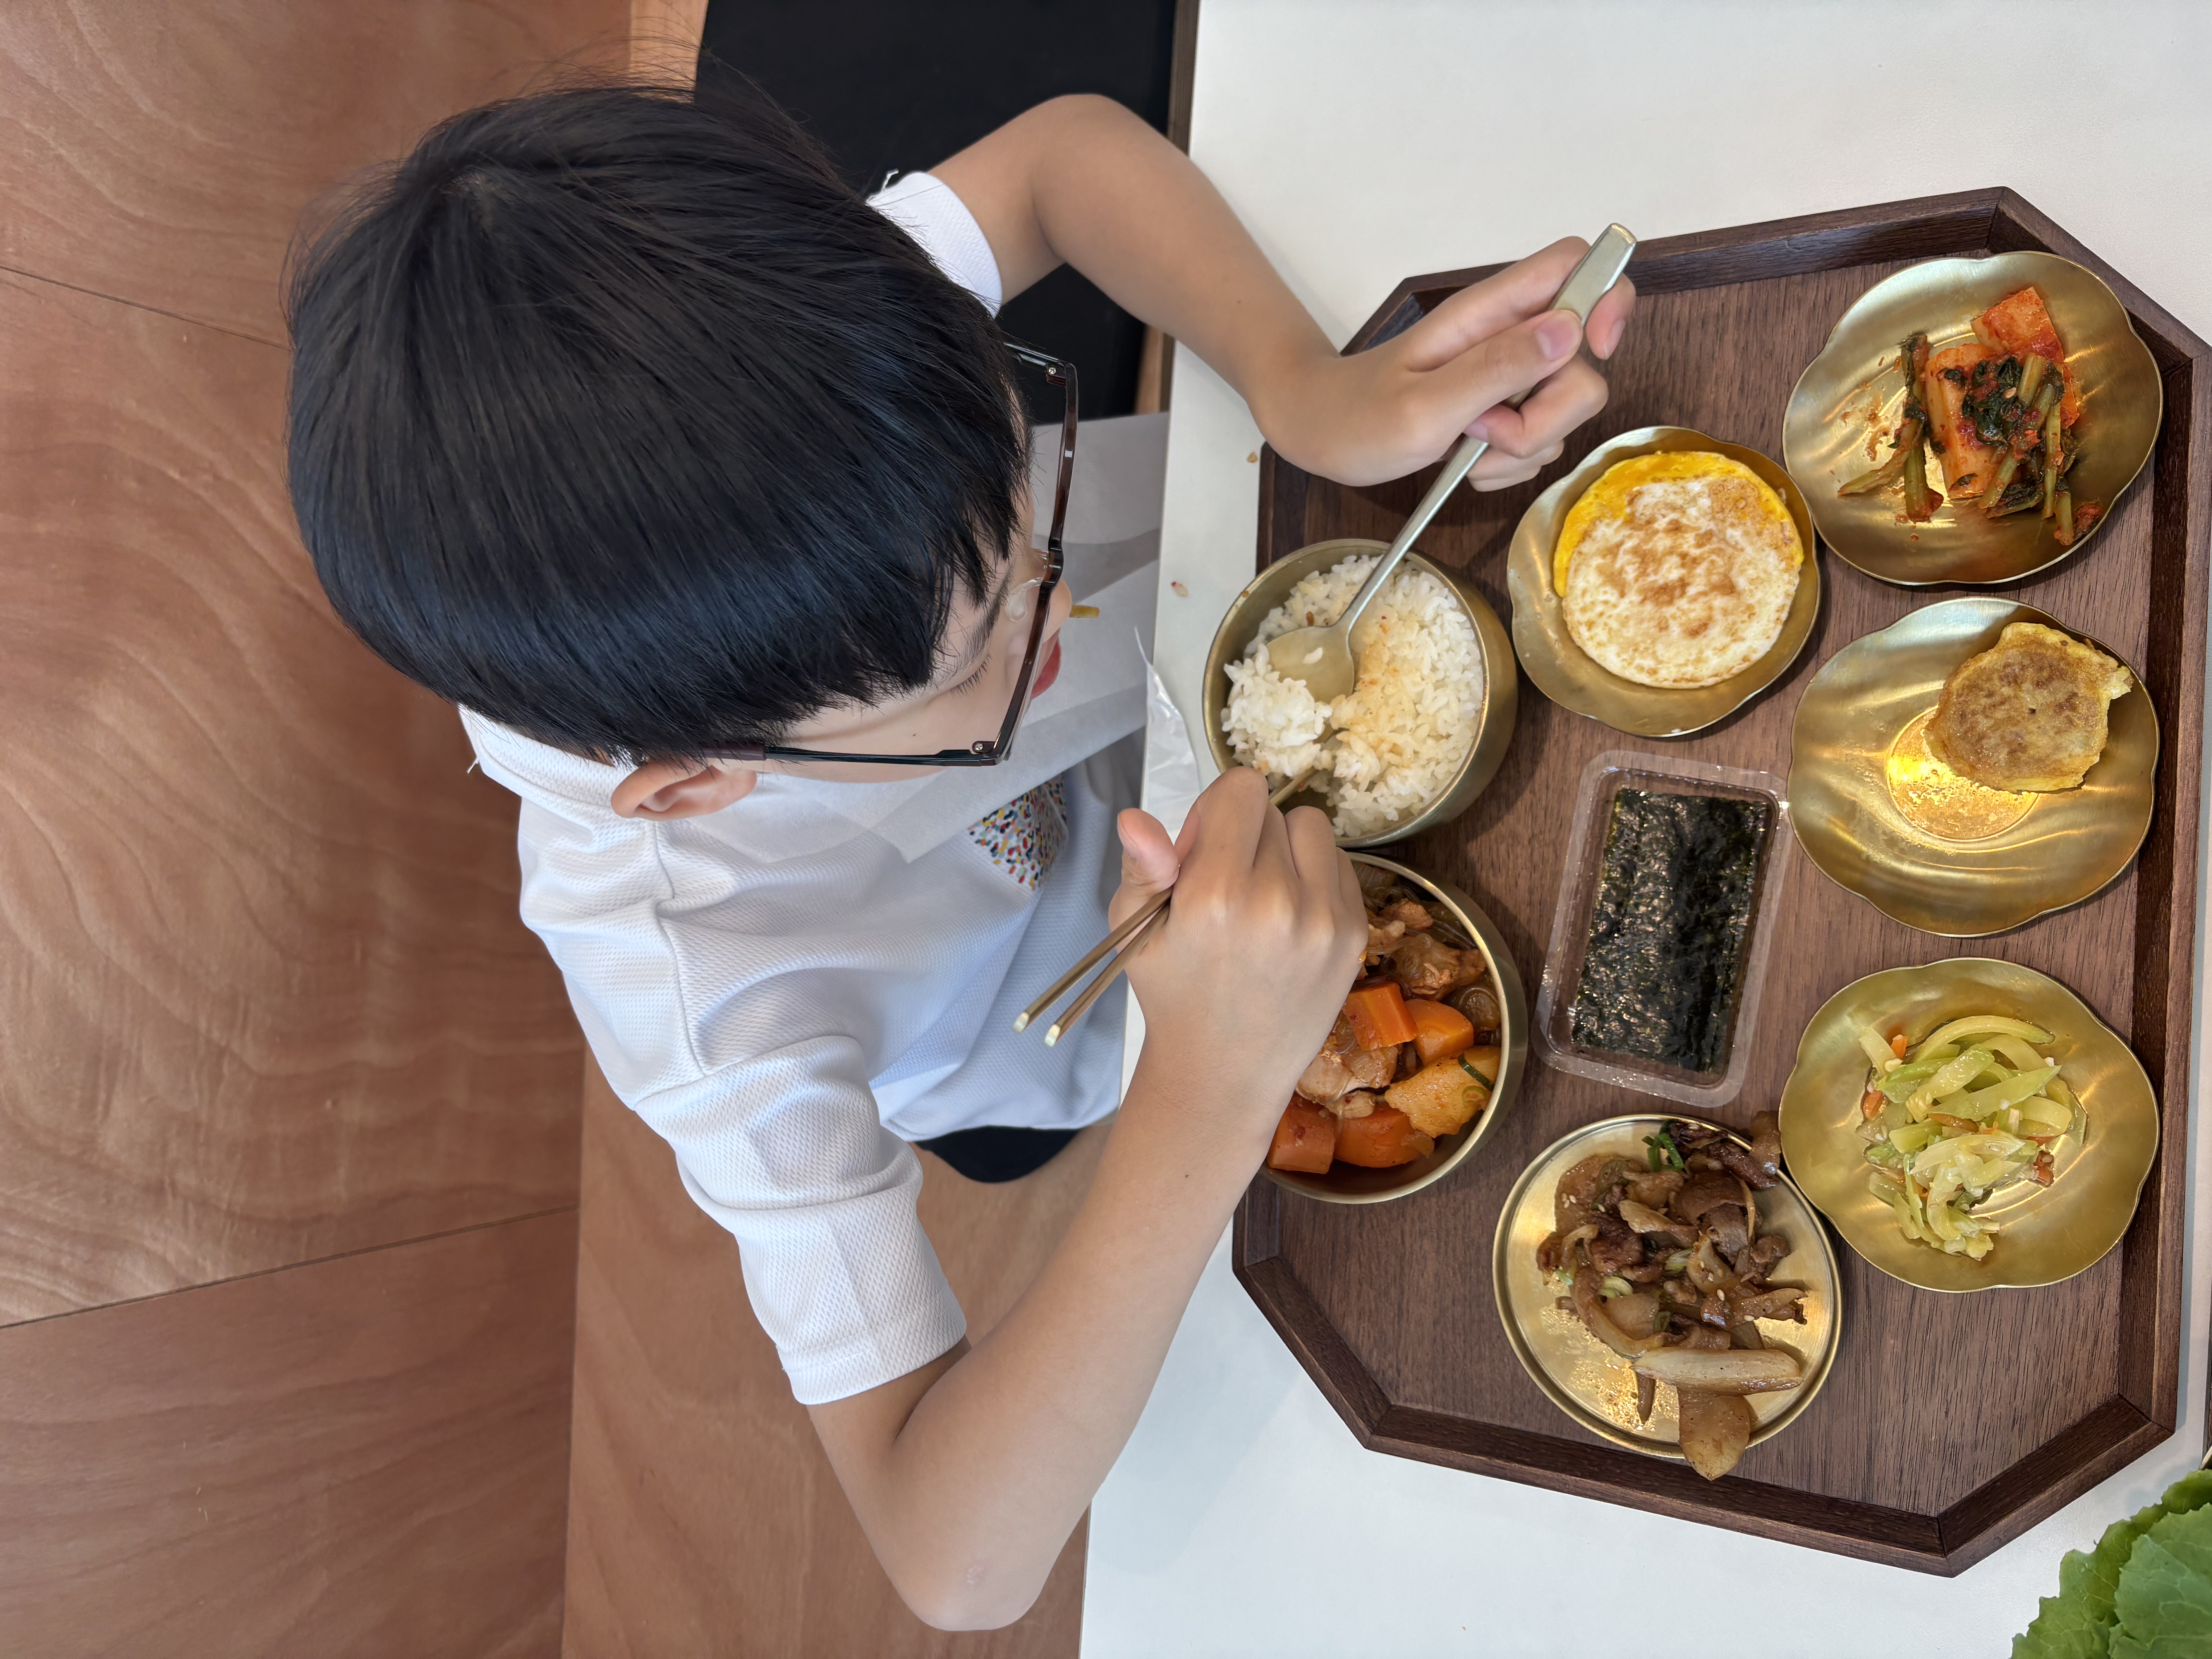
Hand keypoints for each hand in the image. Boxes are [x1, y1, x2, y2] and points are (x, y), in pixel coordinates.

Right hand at [1111, 769, 1366, 1146]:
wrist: (1225, 1072)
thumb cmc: (1174, 994)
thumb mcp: (1135, 932)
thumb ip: (1142, 868)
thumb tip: (1135, 818)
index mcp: (1217, 894)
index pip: (1241, 788)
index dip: (1215, 812)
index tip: (1201, 855)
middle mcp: (1279, 901)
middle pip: (1273, 810)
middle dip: (1246, 836)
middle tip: (1225, 887)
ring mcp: (1325, 919)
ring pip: (1313, 829)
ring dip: (1286, 850)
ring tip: (1261, 898)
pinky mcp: (1354, 934)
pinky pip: (1340, 865)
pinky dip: (1314, 878)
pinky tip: (1289, 918)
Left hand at [1255, 236, 1637, 489]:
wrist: (1319, 436)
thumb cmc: (1356, 417)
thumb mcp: (1423, 405)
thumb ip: (1496, 368)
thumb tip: (1570, 330)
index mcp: (1491, 313)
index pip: (1579, 268)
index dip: (1606, 300)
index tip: (1595, 350)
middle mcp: (1509, 336)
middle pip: (1585, 361)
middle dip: (1552, 413)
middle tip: (1489, 432)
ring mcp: (1508, 376)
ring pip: (1564, 409)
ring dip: (1525, 446)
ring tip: (1467, 451)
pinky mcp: (1503, 411)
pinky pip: (1538, 441)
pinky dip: (1511, 463)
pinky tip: (1470, 466)